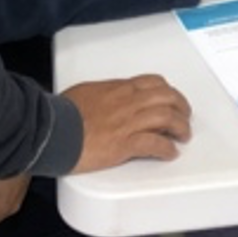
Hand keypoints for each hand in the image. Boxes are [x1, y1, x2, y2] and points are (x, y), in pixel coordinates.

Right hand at [61, 75, 192, 172]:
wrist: (53, 130)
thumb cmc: (61, 114)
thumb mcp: (85, 93)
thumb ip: (102, 94)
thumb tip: (105, 99)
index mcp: (118, 89)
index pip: (153, 83)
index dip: (168, 91)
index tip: (172, 98)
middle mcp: (128, 102)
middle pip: (167, 98)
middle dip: (181, 107)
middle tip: (185, 117)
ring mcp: (128, 122)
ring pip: (166, 118)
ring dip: (179, 127)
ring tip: (183, 136)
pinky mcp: (124, 144)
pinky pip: (154, 143)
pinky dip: (166, 148)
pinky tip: (170, 153)